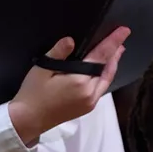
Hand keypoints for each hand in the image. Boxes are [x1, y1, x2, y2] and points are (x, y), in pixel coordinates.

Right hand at [7, 28, 130, 145]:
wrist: (28, 120)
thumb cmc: (33, 94)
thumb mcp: (42, 69)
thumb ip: (58, 53)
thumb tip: (70, 40)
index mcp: (80, 82)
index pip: (101, 57)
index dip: (113, 42)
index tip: (124, 31)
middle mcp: (90, 93)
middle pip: (108, 69)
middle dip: (115, 53)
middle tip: (121, 39)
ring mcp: (90, 102)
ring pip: (107, 80)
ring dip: (111, 65)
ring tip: (116, 52)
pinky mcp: (87, 108)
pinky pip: (101, 88)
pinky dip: (105, 76)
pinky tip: (103, 71)